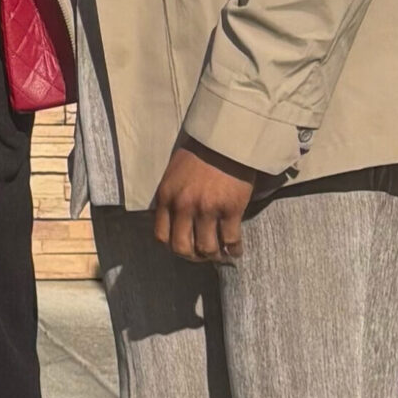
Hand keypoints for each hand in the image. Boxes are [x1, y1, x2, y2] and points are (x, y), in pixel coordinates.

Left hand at [149, 140, 263, 263]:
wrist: (226, 139)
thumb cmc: (199, 154)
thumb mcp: (173, 175)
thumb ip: (171, 198)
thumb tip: (175, 222)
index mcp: (166, 197)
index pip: (161, 236)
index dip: (173, 247)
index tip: (183, 248)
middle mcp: (184, 206)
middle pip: (182, 248)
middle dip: (193, 257)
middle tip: (202, 256)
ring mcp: (207, 209)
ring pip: (207, 248)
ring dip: (214, 255)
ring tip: (221, 254)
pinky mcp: (230, 209)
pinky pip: (231, 239)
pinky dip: (234, 249)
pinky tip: (236, 250)